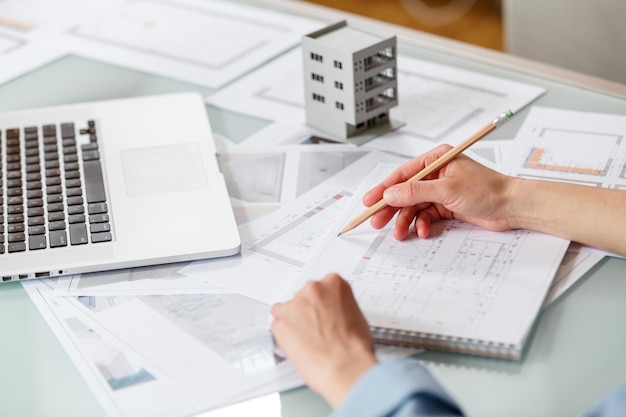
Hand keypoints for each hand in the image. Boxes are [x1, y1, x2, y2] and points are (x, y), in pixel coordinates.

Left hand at [271, 273, 376, 408]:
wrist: (345, 366)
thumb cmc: (354, 346)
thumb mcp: (357, 315)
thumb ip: (340, 307)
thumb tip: (334, 313)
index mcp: (334, 284)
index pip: (322, 287)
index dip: (322, 303)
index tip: (322, 311)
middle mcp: (313, 289)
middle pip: (303, 297)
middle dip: (307, 311)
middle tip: (317, 328)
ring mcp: (294, 305)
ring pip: (286, 310)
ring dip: (294, 322)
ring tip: (308, 340)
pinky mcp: (280, 323)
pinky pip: (277, 326)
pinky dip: (284, 336)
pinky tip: (297, 346)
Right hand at [363, 144, 518, 239]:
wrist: (512, 207)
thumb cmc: (487, 190)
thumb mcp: (446, 190)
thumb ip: (415, 191)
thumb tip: (391, 194)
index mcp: (436, 160)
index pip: (402, 174)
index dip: (383, 188)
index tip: (369, 201)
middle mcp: (436, 173)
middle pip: (405, 191)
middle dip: (391, 208)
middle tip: (377, 222)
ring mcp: (441, 191)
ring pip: (414, 206)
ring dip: (406, 220)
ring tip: (400, 233)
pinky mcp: (446, 206)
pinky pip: (425, 215)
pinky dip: (422, 224)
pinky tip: (423, 231)